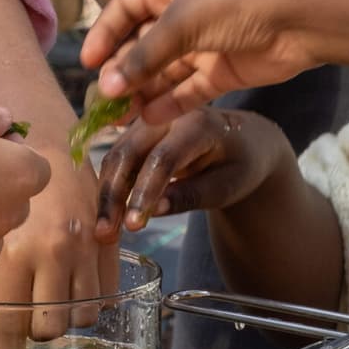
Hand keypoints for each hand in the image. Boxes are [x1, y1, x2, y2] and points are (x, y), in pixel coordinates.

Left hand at [0, 149, 113, 348]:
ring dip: (66, 317)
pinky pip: (105, 295)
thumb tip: (1, 335)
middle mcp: (52, 254)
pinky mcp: (107, 243)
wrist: (47, 145)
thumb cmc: (4, 190)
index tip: (5, 346)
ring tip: (50, 303)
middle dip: (36, 331)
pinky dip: (90, 300)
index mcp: (13, 255)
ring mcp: (84, 249)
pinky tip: (72, 287)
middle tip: (26, 320)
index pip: (12, 327)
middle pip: (49, 329)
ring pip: (82, 317)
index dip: (7, 345)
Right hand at [83, 0, 348, 124]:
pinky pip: (190, 89)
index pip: (125, 7)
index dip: (105, 34)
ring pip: (166, 71)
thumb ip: (143, 56)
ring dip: (144, 92)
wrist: (301, 15)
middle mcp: (186, 10)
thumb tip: (107, 86)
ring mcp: (206, 41)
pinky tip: (152, 119)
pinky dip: (172, 103)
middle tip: (104, 102)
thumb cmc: (236, 0)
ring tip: (122, 119)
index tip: (88, 64)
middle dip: (123, 71)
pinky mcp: (224, 69)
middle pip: (144, 43)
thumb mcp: (181, 22)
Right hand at [94, 111, 289, 239]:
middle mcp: (167, 114)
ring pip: (116, 155)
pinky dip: (109, 185)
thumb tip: (154, 211)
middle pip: (128, 152)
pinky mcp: (138, 131)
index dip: (144, 192)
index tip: (133, 226)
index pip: (163, 158)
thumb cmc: (241, 165)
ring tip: (103, 231)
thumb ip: (192, 195)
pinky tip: (107, 214)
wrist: (245, 140)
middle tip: (105, 234)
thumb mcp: (227, 185)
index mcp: (197, 124)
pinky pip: (117, 157)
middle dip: (113, 195)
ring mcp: (149, 119)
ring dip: (106, 193)